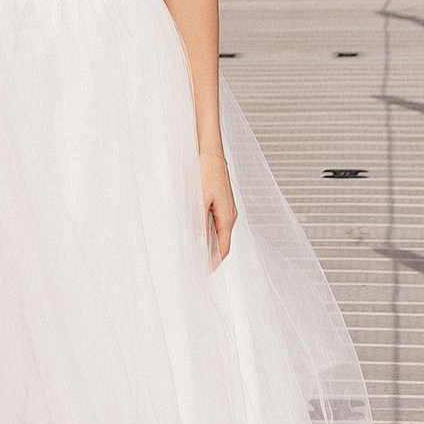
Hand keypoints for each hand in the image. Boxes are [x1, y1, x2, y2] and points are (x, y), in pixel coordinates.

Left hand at [201, 139, 236, 268]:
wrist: (209, 150)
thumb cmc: (205, 172)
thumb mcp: (199, 200)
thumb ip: (199, 223)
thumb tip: (199, 244)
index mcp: (227, 217)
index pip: (223, 248)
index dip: (214, 262)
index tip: (203, 273)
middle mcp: (229, 214)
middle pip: (222, 242)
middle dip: (210, 256)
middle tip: (197, 266)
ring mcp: (226, 207)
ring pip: (218, 232)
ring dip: (208, 243)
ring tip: (194, 252)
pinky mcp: (220, 200)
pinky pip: (215, 221)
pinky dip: (206, 231)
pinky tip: (195, 231)